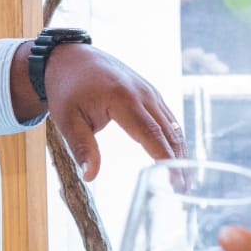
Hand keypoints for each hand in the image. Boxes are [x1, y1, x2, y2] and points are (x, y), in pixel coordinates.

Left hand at [11, 43, 183, 179]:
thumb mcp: (67, 120)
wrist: (70, 58)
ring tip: (184, 181)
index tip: (175, 183)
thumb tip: (90, 177)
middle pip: (168, 132)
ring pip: (172, 125)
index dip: (165, 161)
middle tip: (184, 192)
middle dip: (178, 163)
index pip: (151, 135)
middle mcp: (142, 93)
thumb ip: (81, 148)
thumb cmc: (67, 90)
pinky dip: (175, 138)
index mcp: (122, 99)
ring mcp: (149, 90)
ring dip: (180, 152)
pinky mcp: (150, 92)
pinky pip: (168, 117)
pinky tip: (176, 157)